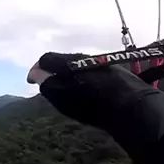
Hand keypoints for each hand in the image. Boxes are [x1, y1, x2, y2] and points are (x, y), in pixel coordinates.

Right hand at [27, 52, 154, 131]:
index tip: (32, 81)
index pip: (47, 58)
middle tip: (48, 85)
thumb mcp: (64, 97)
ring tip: (66, 89)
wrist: (132, 106)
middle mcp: (85, 56)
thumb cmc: (92, 104)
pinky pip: (91, 70)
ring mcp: (101, 63)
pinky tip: (86, 90)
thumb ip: (48, 83)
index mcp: (70, 61)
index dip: (36, 69)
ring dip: (68, 74)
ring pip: (78, 64)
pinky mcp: (115, 70)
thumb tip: (37, 73)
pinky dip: (82, 77)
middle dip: (52, 71)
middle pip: (63, 60)